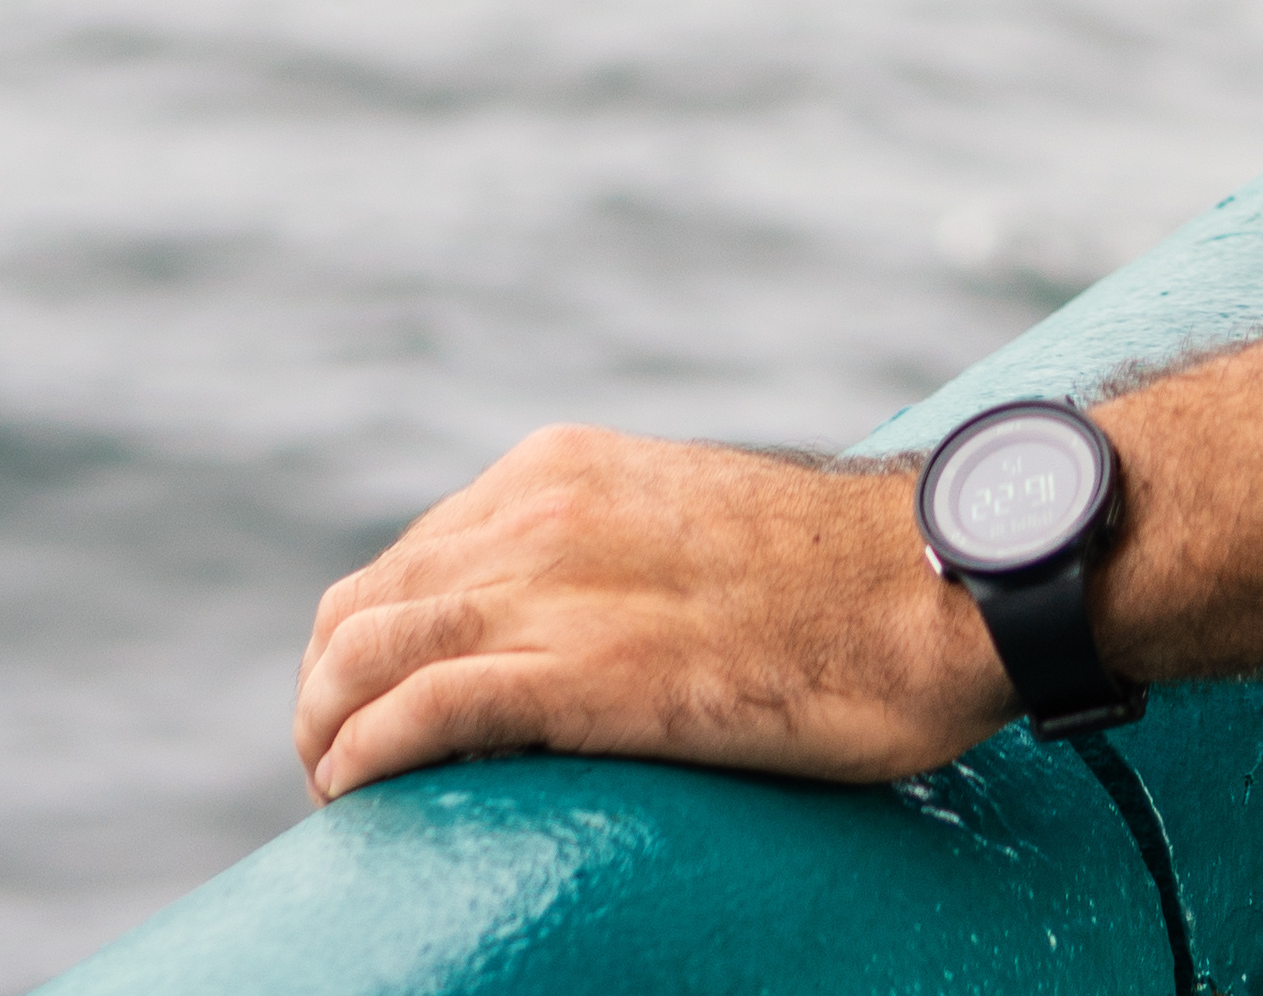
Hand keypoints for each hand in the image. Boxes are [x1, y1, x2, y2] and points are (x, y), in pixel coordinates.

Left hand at [290, 426, 1009, 802]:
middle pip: (362, 607)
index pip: (408, 558)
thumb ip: (625, 553)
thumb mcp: (698, 525)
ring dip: (326, 731)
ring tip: (339, 789)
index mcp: (561, 470)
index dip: (365, 642)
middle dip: (326, 691)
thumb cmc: (845, 578)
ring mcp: (556, 589)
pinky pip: (422, 712)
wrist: (936, 587)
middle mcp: (537, 512)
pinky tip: (362, 792)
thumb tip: (596, 620)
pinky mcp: (586, 675)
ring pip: (365, 656)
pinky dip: (367, 754)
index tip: (371, 705)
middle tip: (339, 763)